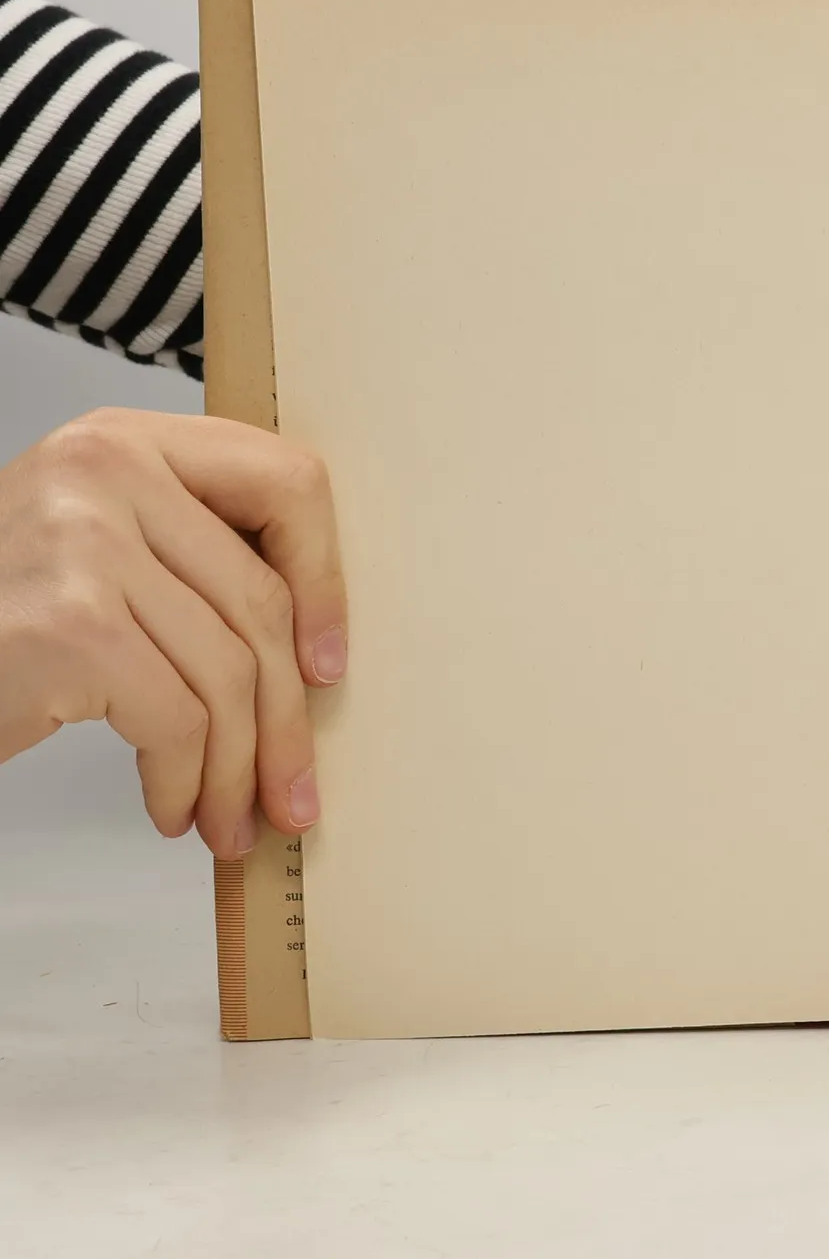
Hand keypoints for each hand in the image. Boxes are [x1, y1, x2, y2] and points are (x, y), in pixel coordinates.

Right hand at [0, 409, 344, 857]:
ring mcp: (84, 542)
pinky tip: (172, 807)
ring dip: (237, 769)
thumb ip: (188, 555)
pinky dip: (183, 779)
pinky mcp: (71, 626)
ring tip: (230, 819)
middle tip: (294, 793)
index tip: (328, 664)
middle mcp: (106, 470)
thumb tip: (314, 653)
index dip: (325, 583)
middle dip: (286, 719)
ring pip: (227, 671)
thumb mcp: (93, 549)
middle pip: (260, 602)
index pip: (286, 483)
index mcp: (128, 438)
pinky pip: (177, 718)